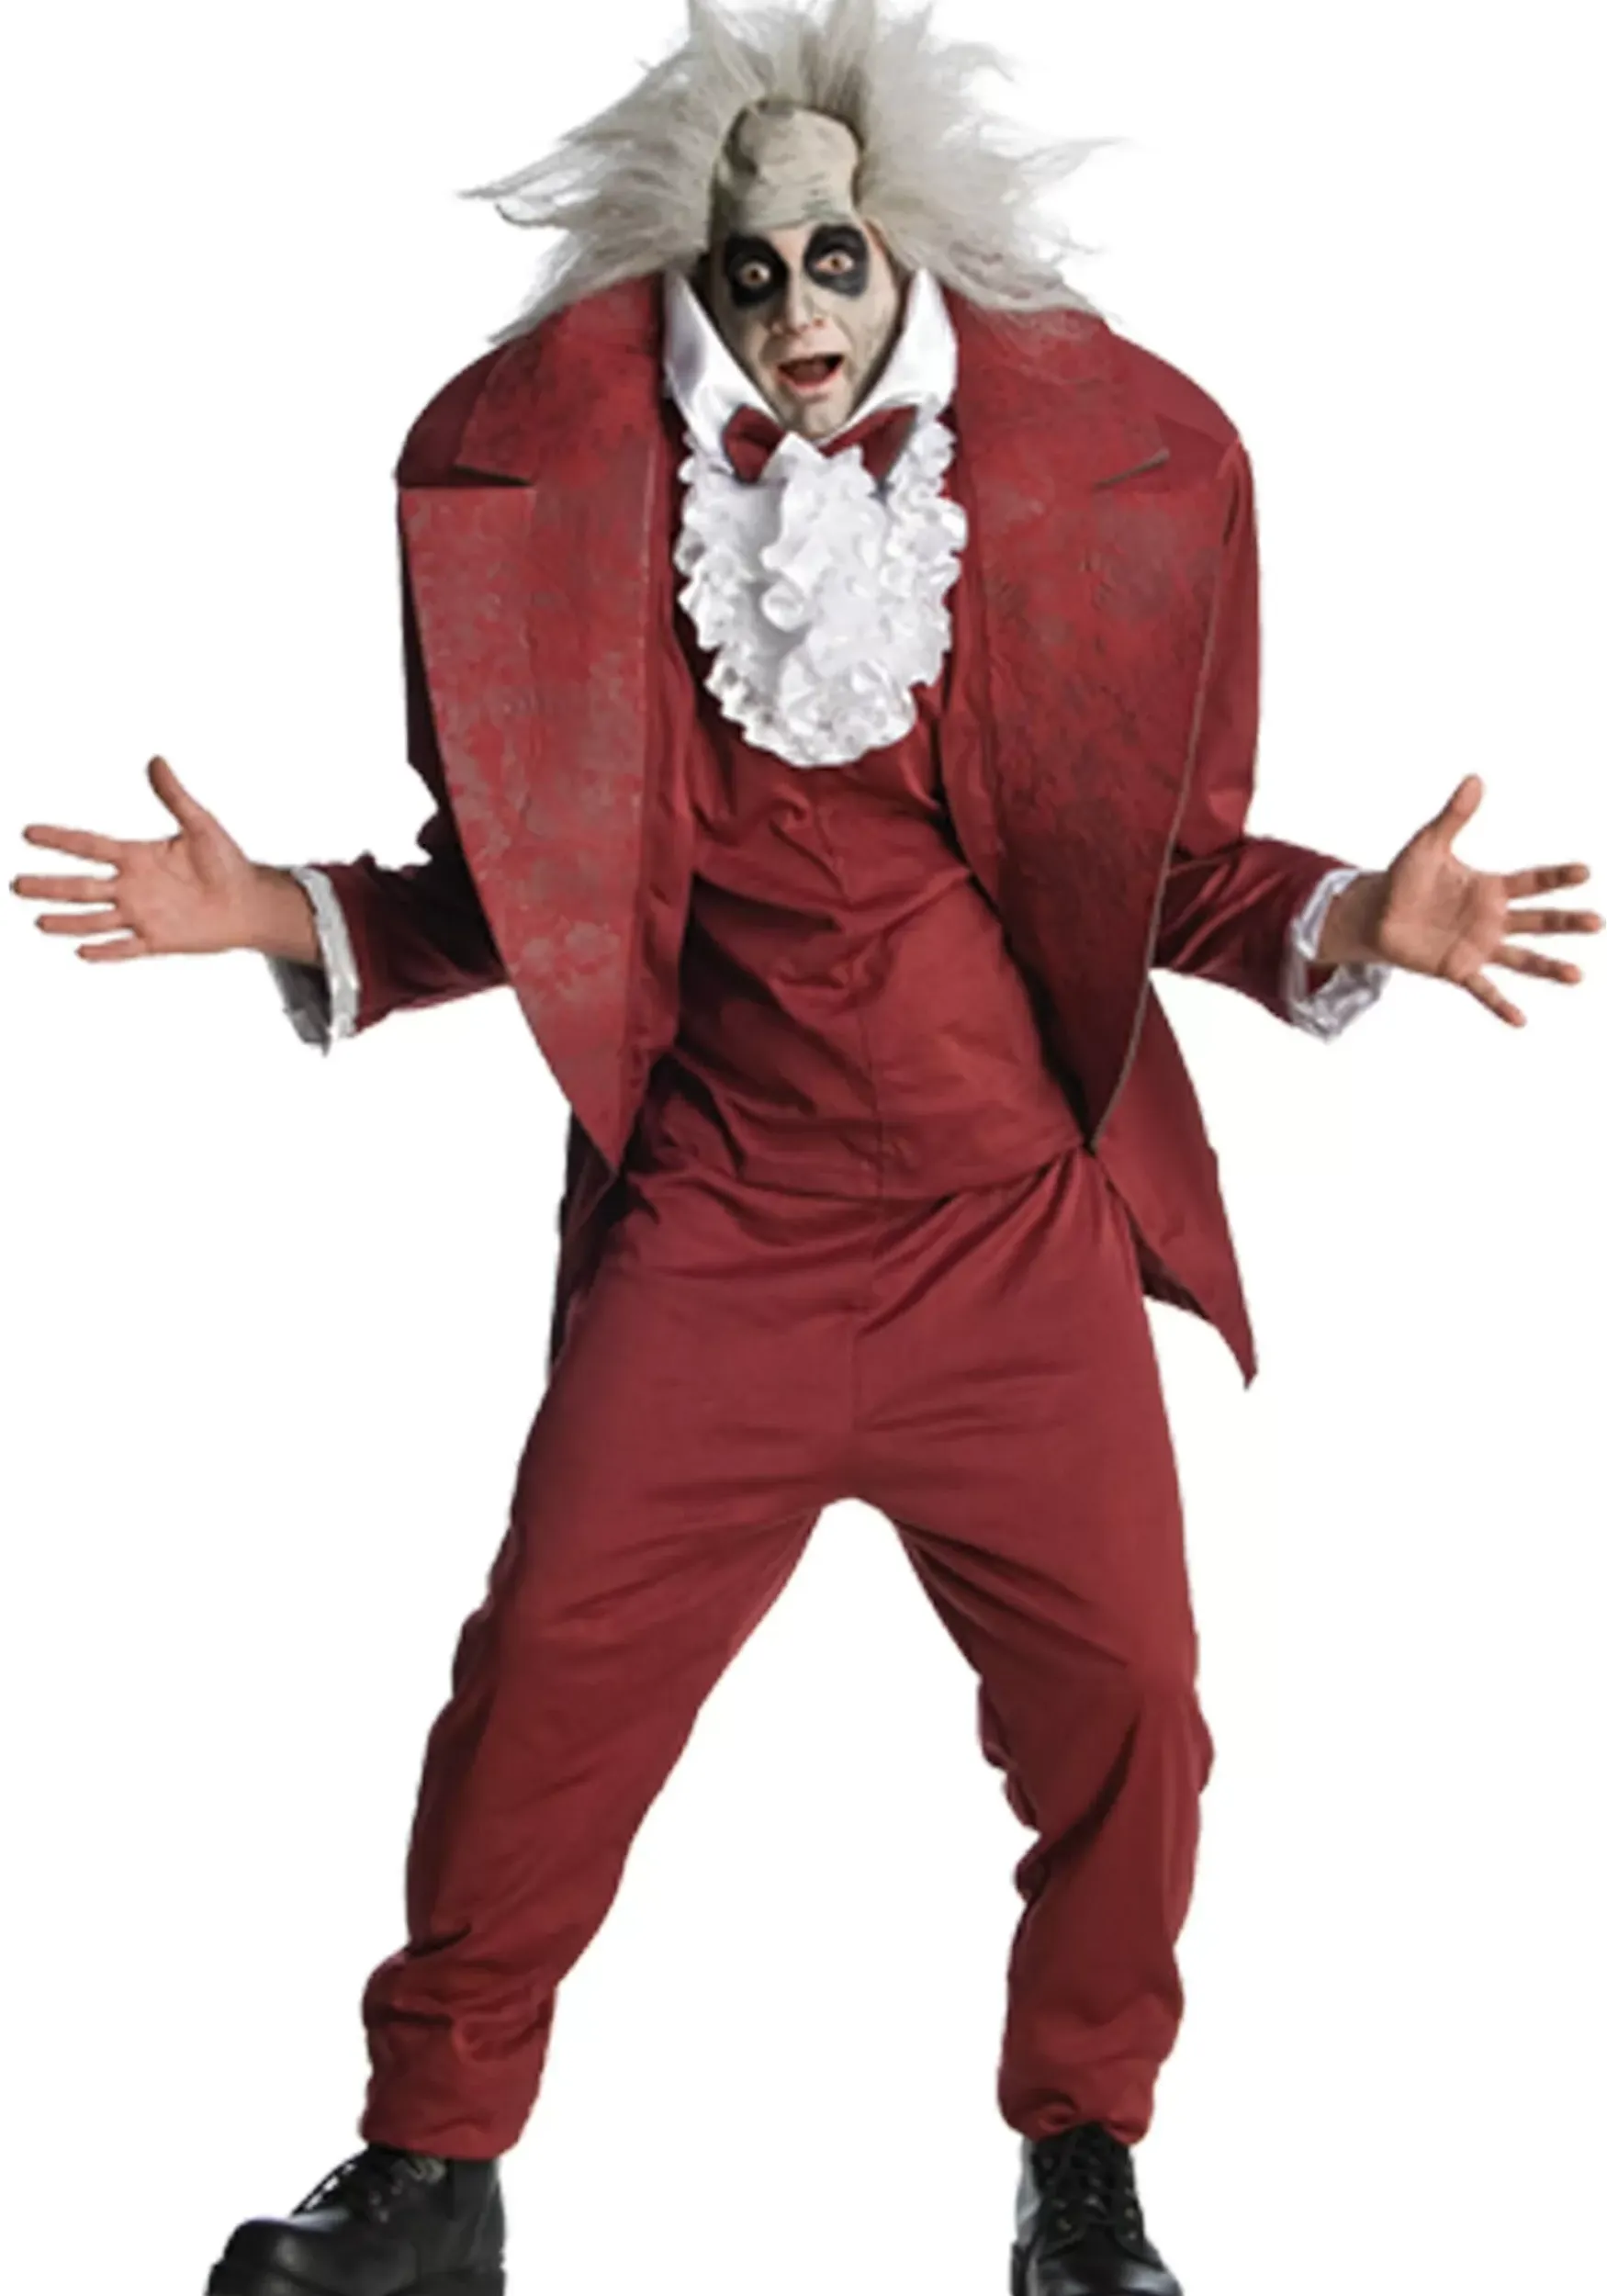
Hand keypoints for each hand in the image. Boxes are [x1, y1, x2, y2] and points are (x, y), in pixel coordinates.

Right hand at [13, 756, 268, 960]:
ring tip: (39, 922)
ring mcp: (142, 915)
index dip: (59, 839)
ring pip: (96, 919)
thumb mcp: (201, 824)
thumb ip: (175, 795)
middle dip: (49, 886)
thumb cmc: (226, 862)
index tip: (28, 833)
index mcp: (137, 856)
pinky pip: (126, 948)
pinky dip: (106, 951)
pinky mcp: (158, 940)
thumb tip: (157, 760)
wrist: (249, 901)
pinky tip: (82, 952)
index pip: (89, 845)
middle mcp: (132, 886)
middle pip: (82, 886)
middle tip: (16, 884)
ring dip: (68, 921)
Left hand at [1319, 775, 1600, 1024]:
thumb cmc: (1405, 878)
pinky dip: (1500, 1004)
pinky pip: (1484, 989)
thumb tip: (1475, 778)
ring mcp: (1478, 946)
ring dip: (1548, 967)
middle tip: (1597, 922)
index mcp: (1490, 888)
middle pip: (1537, 920)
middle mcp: (1492, 919)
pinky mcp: (1458, 969)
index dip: (1556, 877)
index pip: (1532, 881)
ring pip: (1521, 959)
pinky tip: (1520, 1020)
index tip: (1584, 871)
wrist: (1377, 914)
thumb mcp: (1428, 844)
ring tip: (1577, 976)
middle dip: (1566, 921)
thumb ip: (1453, 817)